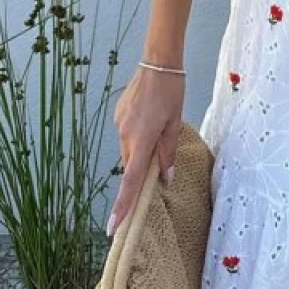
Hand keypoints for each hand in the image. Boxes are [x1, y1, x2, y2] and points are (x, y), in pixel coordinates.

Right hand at [106, 65, 185, 235]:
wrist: (158, 61)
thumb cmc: (172, 91)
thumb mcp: (175, 123)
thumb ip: (168, 152)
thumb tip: (165, 177)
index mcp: (142, 140)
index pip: (131, 181)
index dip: (123, 206)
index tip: (113, 227)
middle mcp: (126, 134)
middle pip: (131, 164)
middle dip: (142, 166)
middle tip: (159, 151)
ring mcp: (119, 123)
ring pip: (128, 148)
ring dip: (140, 147)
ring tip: (157, 123)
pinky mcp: (118, 113)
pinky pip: (126, 133)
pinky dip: (135, 133)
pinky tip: (147, 114)